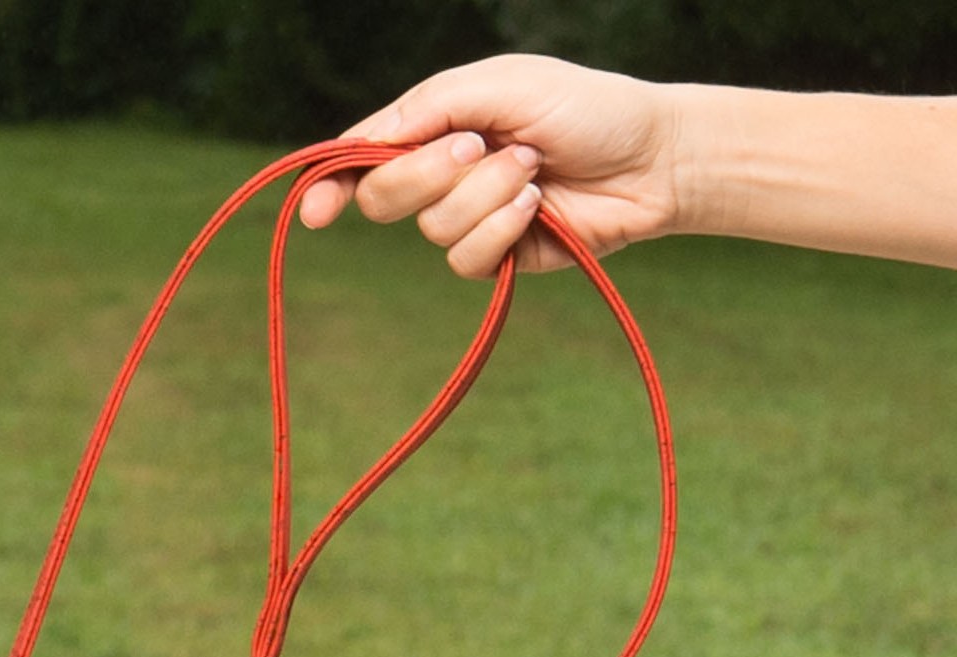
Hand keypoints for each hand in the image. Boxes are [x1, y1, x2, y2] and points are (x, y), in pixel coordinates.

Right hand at [297, 55, 684, 277]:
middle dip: (427, 174)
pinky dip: (503, 227)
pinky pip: (468, 258)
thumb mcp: (501, 85)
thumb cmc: (585, 107)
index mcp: (434, 126)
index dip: (328, 184)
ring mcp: (469, 217)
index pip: (362, 158)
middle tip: (479, 147)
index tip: (314, 210)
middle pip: (382, 198)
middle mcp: (442, 174)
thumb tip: (363, 145)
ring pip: (431, 228)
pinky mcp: (498, 255)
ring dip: (486, 194)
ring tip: (533, 169)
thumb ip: (427, 108)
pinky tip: (539, 206)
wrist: (655, 157)